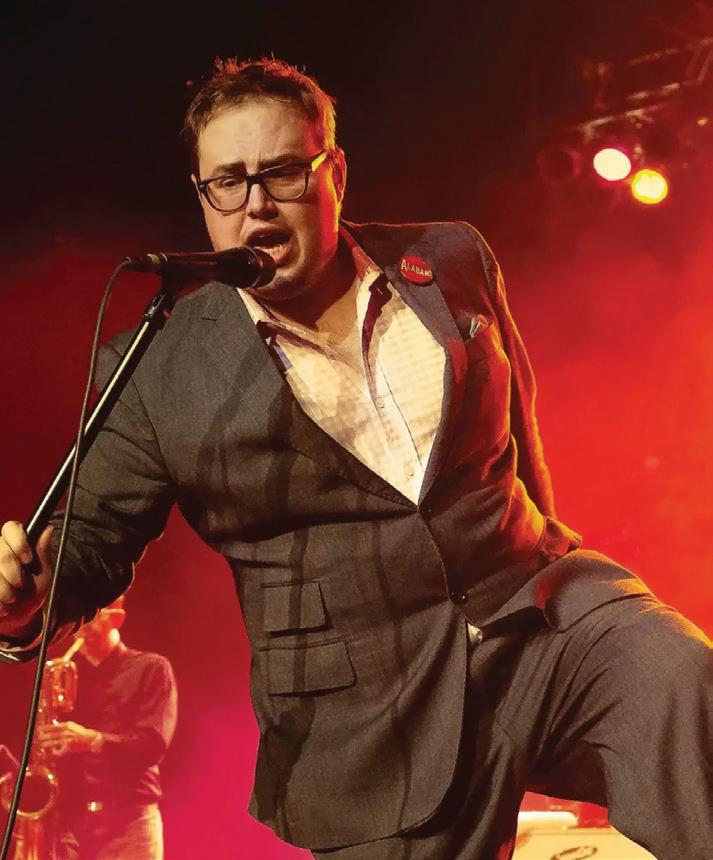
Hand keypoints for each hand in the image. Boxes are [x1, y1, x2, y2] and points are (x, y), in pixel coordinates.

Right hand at [0, 522, 52, 639]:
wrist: (16, 619)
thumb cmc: (30, 594)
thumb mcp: (42, 575)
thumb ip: (43, 553)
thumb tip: (48, 528)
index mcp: (13, 543)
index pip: (11, 527)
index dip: (19, 543)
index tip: (28, 559)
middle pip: (2, 552)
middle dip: (14, 573)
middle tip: (20, 585)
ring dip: (4, 590)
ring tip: (11, 598)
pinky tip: (1, 605)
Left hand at [35, 721, 101, 756]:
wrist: (91, 738)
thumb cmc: (81, 733)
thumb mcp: (73, 726)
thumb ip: (64, 726)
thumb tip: (53, 726)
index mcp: (67, 725)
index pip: (54, 726)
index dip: (45, 728)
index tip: (39, 729)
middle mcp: (66, 731)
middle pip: (52, 734)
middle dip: (44, 736)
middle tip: (38, 737)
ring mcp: (67, 739)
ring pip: (53, 742)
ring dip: (46, 744)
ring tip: (41, 744)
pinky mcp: (68, 747)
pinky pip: (58, 750)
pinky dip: (55, 751)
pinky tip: (53, 750)